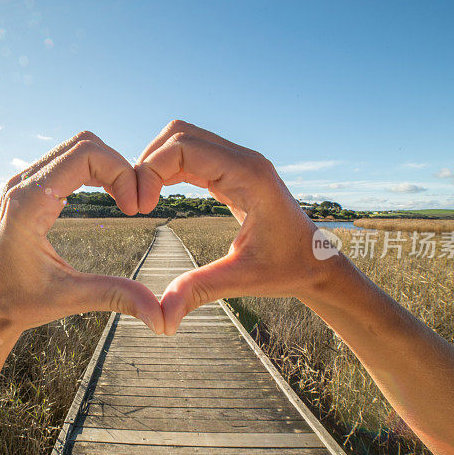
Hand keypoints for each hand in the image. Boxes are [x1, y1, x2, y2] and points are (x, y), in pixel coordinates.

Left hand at [0, 131, 164, 336]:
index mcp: (28, 203)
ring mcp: (23, 183)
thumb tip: (161, 316)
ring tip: (126, 200)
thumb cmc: (21, 303)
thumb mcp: (71, 298)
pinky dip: (95, 171)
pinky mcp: (27, 189)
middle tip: (136, 203)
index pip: (85, 154)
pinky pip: (67, 161)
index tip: (135, 209)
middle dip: (118, 166)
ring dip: (108, 168)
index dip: (120, 172)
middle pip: (83, 143)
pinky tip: (110, 196)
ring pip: (76, 148)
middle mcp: (22, 184)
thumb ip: (116, 296)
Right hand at [136, 120, 339, 334]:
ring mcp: (238, 162)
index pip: (183, 148)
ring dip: (157, 163)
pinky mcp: (233, 172)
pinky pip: (193, 156)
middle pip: (180, 134)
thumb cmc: (288, 269)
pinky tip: (158, 196)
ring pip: (184, 140)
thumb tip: (161, 320)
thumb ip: (199, 290)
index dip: (151, 171)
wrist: (317, 263)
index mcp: (248, 174)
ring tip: (143, 199)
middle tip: (136, 202)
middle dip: (148, 162)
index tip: (140, 209)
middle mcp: (243, 160)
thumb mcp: (241, 280)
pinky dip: (169, 170)